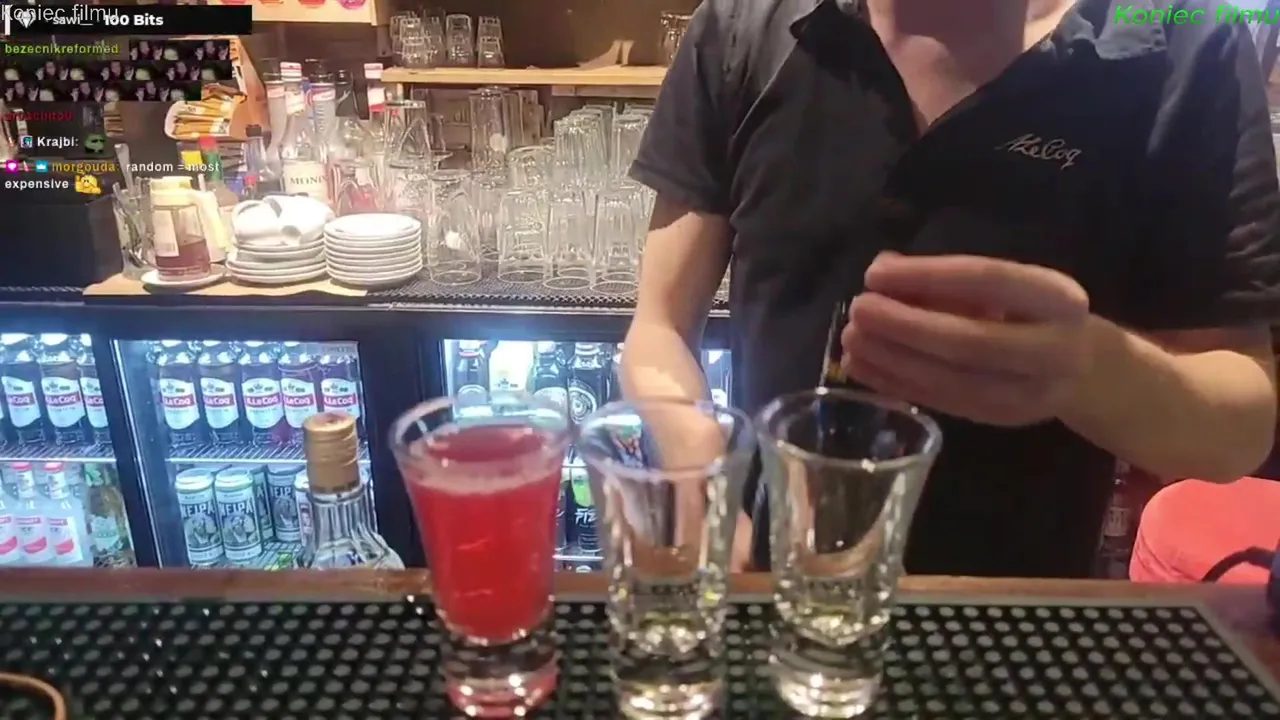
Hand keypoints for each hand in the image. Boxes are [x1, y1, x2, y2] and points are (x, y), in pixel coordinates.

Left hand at [840, 253, 1092, 426]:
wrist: (1081, 366)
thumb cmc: (1027, 311)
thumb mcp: (1002, 285)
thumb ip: (944, 278)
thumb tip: (882, 271)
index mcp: (1058, 298)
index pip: (987, 279)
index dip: (926, 276)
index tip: (875, 274)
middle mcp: (1056, 348)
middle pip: (970, 340)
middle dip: (905, 326)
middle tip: (858, 311)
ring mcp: (1033, 393)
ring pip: (953, 381)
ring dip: (894, 360)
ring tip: (852, 340)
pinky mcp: (1004, 420)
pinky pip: (944, 403)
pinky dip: (897, 384)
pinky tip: (862, 367)